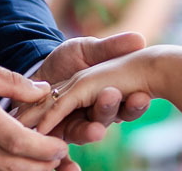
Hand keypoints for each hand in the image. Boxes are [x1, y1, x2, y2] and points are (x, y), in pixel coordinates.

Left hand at [28, 33, 151, 146]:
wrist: (39, 66)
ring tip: (95, 129)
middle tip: (112, 97)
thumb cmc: (68, 57)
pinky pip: (56, 140)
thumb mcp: (89, 48)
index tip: (142, 97)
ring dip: (90, 131)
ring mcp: (75, 123)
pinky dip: (57, 142)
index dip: (137, 104)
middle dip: (111, 110)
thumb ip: (112, 46)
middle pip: (108, 117)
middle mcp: (95, 113)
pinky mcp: (53, 130)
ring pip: (85, 131)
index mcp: (110, 96)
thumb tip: (139, 39)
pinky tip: (54, 141)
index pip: (129, 105)